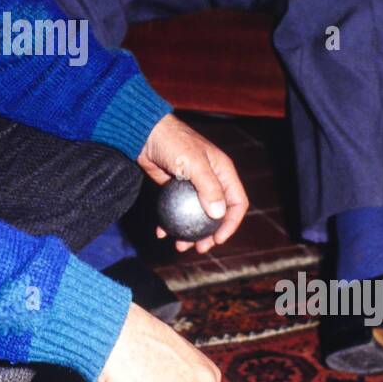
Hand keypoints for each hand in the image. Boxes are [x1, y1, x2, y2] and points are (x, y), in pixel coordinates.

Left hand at [138, 112, 247, 254]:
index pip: (236, 202)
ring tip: (180, 246)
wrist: (145, 133)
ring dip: (189, 233)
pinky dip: (170, 223)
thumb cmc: (173, 143)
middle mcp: (210, 181)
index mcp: (223, 172)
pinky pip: (177, 211)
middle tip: (199, 248)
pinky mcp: (174, 188)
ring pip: (195, 216)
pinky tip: (161, 233)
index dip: (231, 223)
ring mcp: (192, 186)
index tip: (218, 239)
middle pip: (216, 214)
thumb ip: (208, 187)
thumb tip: (219, 214)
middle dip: (210, 234)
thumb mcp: (194, 163)